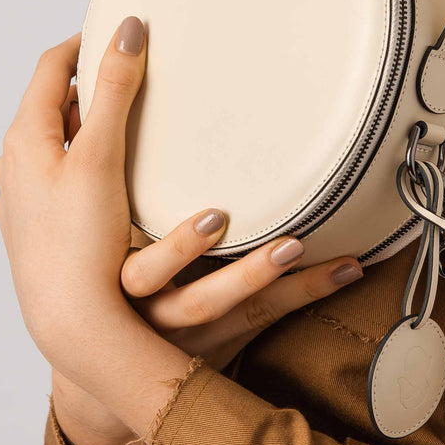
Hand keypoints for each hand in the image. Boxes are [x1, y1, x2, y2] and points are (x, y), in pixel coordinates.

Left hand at [0, 17, 153, 382]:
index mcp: (24, 138)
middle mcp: (15, 165)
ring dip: (88, 125)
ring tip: (130, 123)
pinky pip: (61, 178)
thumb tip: (126, 30)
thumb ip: (114, 89)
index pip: (50, 66)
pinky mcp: (38, 227)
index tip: (117, 31)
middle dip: (92, 85)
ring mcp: (23, 199)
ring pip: (57, 143)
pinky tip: (114, 177)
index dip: (84, 42)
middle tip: (134, 74)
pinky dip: (86, 162)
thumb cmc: (80, 242)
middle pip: (52, 103)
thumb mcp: (101, 154)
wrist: (72, 321)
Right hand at [62, 100, 365, 376]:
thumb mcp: (95, 225)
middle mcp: (135, 299)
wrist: (108, 368)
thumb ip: (98, 164)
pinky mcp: (222, 338)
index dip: (103, 193)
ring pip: (214, 304)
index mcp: (103, 260)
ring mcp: (179, 325)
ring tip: (294, 245)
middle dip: (182, 250)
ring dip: (256, 275)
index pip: (103, 225)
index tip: (150, 182)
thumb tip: (101, 75)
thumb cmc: (109, 273)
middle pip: (151, 277)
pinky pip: (267, 315)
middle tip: (217, 216)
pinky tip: (349, 265)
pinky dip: (309, 288)